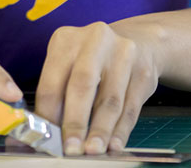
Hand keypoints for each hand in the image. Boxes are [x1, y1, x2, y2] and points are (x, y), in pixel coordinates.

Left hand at [35, 21, 160, 155]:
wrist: (137, 42)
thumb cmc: (92, 59)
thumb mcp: (69, 63)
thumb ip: (58, 93)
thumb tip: (47, 131)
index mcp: (66, 40)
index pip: (52, 81)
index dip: (48, 113)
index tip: (47, 138)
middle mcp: (94, 41)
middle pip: (82, 86)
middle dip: (75, 122)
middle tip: (71, 148)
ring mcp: (122, 54)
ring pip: (110, 100)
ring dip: (100, 130)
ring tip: (92, 150)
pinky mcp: (143, 72)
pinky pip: (130, 107)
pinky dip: (121, 129)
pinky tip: (114, 144)